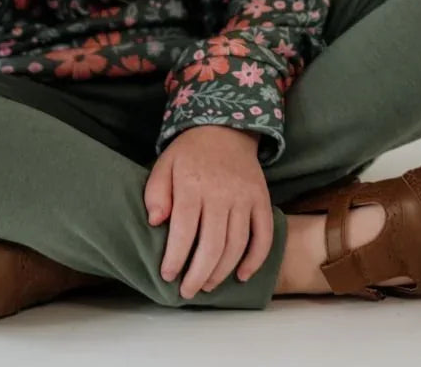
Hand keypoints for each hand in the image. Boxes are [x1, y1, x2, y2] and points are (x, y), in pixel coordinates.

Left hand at [143, 124, 272, 298]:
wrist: (226, 128)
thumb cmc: (190, 152)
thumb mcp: (164, 164)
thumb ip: (156, 192)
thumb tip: (156, 222)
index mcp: (192, 183)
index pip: (184, 230)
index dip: (175, 258)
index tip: (168, 276)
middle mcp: (221, 192)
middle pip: (212, 245)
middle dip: (198, 275)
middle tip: (187, 291)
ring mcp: (244, 197)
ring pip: (237, 245)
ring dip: (222, 272)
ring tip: (207, 285)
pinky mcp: (262, 199)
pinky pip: (264, 235)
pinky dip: (256, 259)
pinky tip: (242, 275)